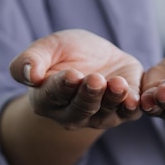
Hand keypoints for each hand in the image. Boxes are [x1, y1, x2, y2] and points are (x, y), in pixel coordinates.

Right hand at [9, 29, 142, 129]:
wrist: (99, 56)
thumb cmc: (67, 52)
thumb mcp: (48, 47)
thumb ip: (31, 59)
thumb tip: (30, 75)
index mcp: (46, 99)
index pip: (52, 96)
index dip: (61, 86)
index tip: (71, 75)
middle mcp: (71, 115)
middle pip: (80, 109)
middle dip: (88, 95)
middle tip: (95, 79)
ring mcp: (99, 117)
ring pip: (105, 113)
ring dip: (112, 99)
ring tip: (117, 83)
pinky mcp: (124, 112)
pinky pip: (128, 114)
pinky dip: (131, 107)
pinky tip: (134, 99)